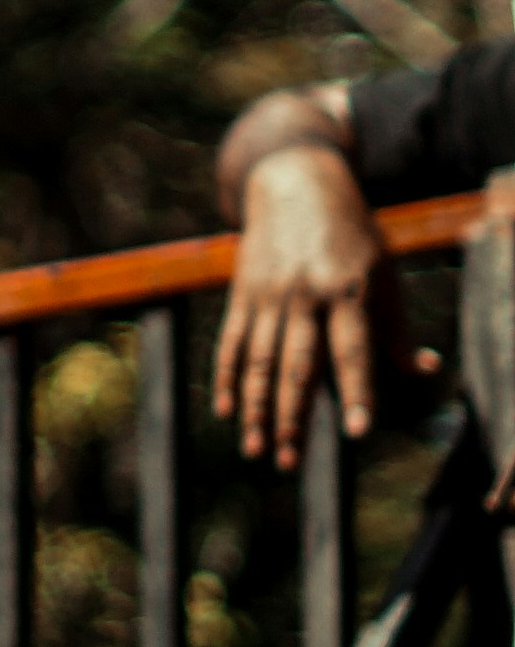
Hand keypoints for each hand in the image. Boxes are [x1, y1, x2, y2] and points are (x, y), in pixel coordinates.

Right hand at [218, 138, 404, 469]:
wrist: (295, 183)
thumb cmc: (353, 235)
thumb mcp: (385, 273)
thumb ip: (396, 327)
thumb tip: (422, 370)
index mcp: (347, 289)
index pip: (353, 351)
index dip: (357, 392)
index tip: (357, 432)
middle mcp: (304, 294)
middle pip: (296, 366)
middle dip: (292, 417)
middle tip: (288, 463)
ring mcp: (268, 294)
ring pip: (257, 361)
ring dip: (255, 409)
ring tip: (255, 450)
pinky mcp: (242, 293)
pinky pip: (230, 342)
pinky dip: (226, 377)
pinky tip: (223, 409)